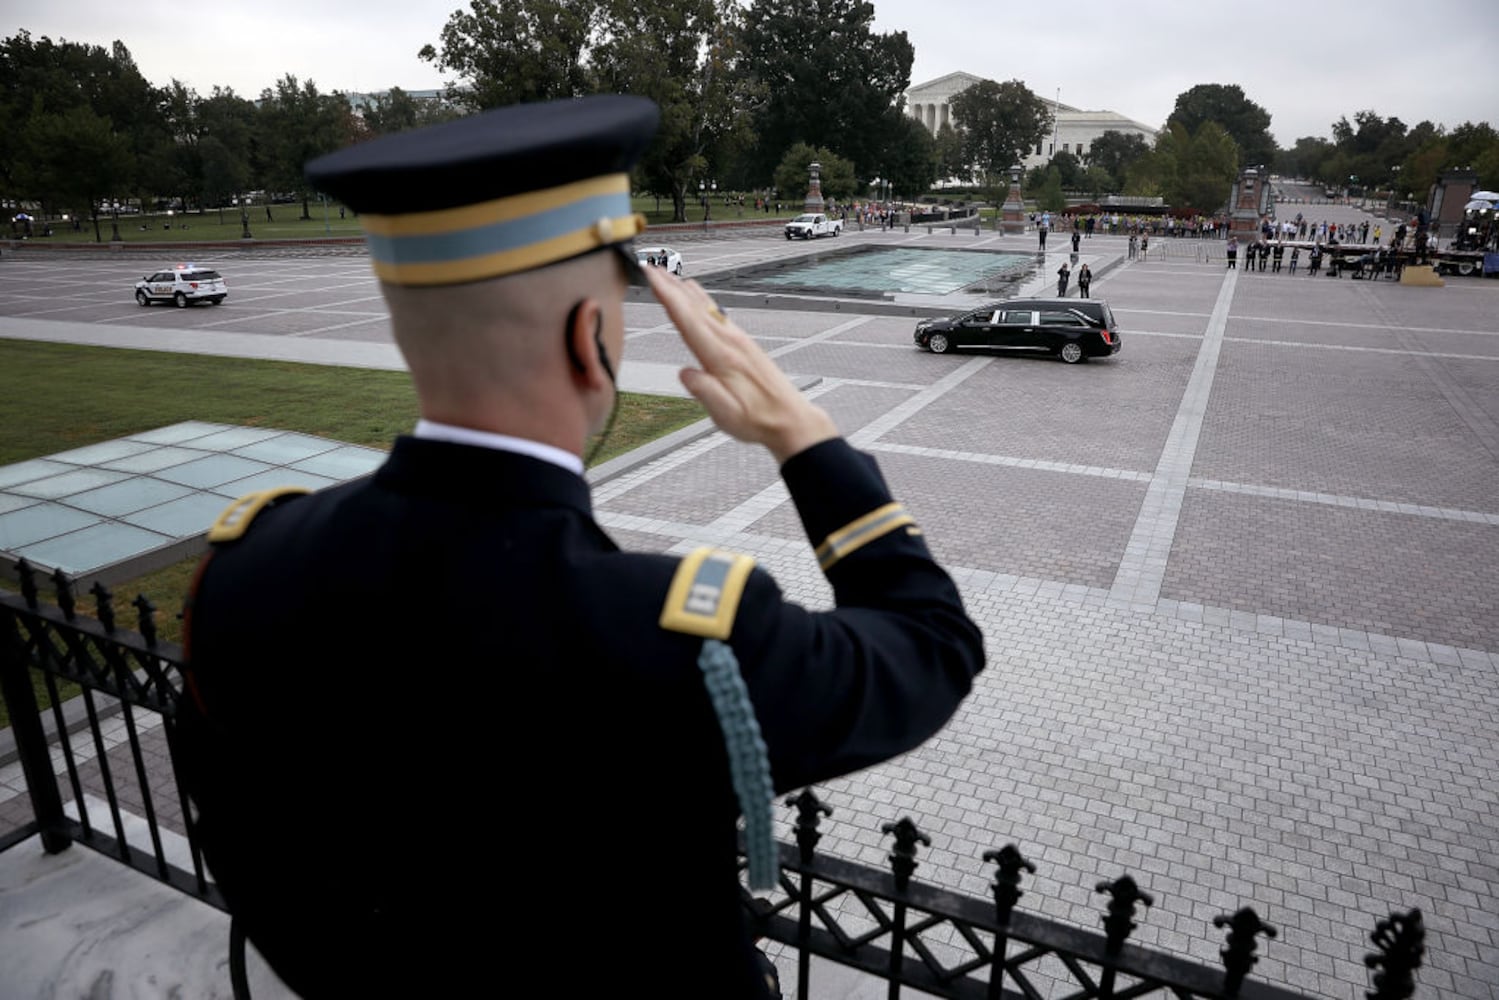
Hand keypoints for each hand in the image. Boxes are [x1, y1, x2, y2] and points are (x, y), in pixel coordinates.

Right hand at [644, 268, 836, 462]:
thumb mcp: (726, 415)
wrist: (790, 418)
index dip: (667, 296)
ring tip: (669, 275)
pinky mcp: (744, 343)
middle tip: (650, 267)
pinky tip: (698, 298)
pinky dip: (702, 301)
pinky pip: (718, 314)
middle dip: (670, 285)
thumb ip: (704, 392)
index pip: (688, 319)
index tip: (651, 276)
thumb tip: (684, 373)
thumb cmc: (759, 419)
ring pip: (706, 307)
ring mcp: (739, 340)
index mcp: (722, 357)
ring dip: (685, 290)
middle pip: (694, 307)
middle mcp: (731, 342)